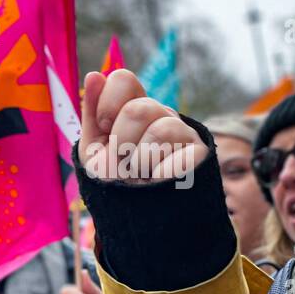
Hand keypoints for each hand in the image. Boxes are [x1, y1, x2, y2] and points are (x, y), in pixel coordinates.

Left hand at [78, 69, 206, 184]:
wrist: (136, 218)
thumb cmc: (115, 184)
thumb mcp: (94, 150)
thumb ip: (93, 114)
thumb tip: (94, 74)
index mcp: (134, 109)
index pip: (123, 79)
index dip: (107, 104)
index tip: (104, 128)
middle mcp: (161, 115)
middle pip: (138, 108)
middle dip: (121, 143)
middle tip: (124, 163)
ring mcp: (184, 133)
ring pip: (160, 130)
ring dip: (140, 162)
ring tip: (141, 175)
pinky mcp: (201, 154)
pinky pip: (178, 157)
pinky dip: (159, 176)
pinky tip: (159, 182)